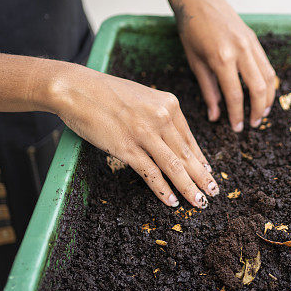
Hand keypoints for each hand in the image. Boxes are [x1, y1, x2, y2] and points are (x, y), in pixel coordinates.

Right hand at [47, 64, 217, 207]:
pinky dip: (163, 190)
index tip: (207, 172)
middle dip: (202, 177)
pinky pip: (151, 173)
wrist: (77, 88)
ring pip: (174, 167)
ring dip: (189, 188)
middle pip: (186, 154)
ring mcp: (145, 134)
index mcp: (169, 104)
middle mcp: (162, 118)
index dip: (200, 159)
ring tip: (199, 202)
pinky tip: (171, 201)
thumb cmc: (106, 93)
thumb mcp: (142, 98)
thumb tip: (171, 138)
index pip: (189, 138)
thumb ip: (159, 115)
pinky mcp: (127, 148)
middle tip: (213, 192)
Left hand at [166, 0, 276, 131]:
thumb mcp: (194, 61)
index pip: (235, 95)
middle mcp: (240, 50)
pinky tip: (263, 93)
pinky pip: (267, 65)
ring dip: (268, 98)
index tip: (236, 128)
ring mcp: (250, 43)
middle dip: (258, 111)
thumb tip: (215, 116)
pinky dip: (268, 82)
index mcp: (221, 58)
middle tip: (252, 124)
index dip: (237, 115)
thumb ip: (207, 90)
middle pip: (259, 89)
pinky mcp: (254, 39)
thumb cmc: (191, 29)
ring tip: (261, 113)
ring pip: (269, 77)